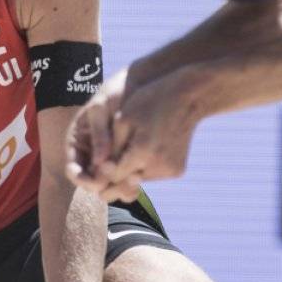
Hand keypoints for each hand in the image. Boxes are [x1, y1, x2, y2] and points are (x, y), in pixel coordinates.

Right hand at [66, 68, 129, 193]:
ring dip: (119, 188)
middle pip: (92, 184)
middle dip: (105, 187)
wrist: (139, 84)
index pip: (74, 171)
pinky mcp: (126, 161)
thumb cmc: (114, 92)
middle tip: (120, 184)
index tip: (100, 179)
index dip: (84, 180)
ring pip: (109, 185)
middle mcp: (90, 157)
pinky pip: (124, 179)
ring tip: (132, 182)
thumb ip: (100, 135)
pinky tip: (140, 178)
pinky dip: (131, 183)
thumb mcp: (101, 108)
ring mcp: (108, 160)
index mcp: (77, 145)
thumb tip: (100, 163)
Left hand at [97, 71, 200, 201]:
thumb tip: (99, 171)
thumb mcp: (123, 119)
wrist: (188, 98)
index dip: (100, 173)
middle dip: (113, 177)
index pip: (112, 176)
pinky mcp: (178, 171)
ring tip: (125, 155)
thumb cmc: (150, 102)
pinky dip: (145, 168)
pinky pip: (153, 176)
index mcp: (143, 151)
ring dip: (129, 172)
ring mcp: (171, 170)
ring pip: (139, 180)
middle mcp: (159, 165)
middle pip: (126, 183)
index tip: (92, 165)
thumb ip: (110, 147)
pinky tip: (144, 152)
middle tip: (103, 166)